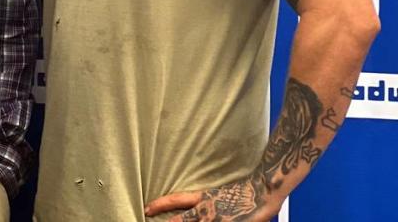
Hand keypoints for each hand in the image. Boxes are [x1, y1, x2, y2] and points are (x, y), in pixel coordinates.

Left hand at [145, 173, 277, 221]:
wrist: (263, 190)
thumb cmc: (243, 191)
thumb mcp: (218, 194)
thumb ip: (206, 203)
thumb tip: (194, 209)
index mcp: (204, 198)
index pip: (176, 200)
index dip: (160, 205)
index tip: (146, 209)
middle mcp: (208, 210)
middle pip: (183, 219)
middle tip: (149, 220)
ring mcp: (218, 220)